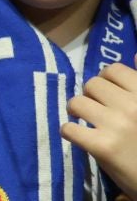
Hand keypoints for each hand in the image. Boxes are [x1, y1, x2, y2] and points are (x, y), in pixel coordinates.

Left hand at [63, 64, 136, 193]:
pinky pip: (69, 128)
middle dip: (91, 95)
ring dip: (77, 112)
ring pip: (77, 102)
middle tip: (96, 109)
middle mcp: (134, 105)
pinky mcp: (103, 147)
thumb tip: (136, 53)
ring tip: (86, 121)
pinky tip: (79, 137)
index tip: (108, 94)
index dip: (106, 80)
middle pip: (92, 84)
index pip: (113, 70)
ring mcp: (117, 125)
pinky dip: (69, 132)